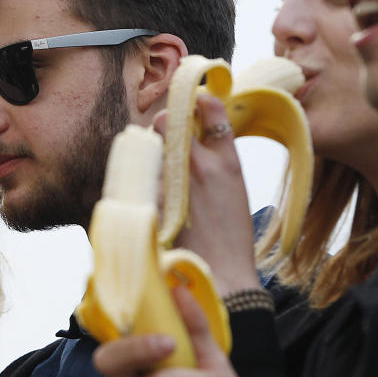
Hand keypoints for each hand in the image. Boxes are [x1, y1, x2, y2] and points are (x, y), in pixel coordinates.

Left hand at [154, 93, 258, 292]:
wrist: (222, 274)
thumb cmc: (232, 240)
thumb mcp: (237, 193)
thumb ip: (218, 166)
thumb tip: (200, 146)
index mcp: (228, 161)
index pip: (210, 109)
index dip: (198, 101)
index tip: (194, 105)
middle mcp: (200, 165)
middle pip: (168, 120)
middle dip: (163, 123)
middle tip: (165, 136)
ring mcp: (173, 182)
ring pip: (149, 146)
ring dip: (150, 150)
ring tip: (155, 164)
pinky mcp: (154, 202)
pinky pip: (141, 176)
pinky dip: (141, 177)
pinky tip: (146, 188)